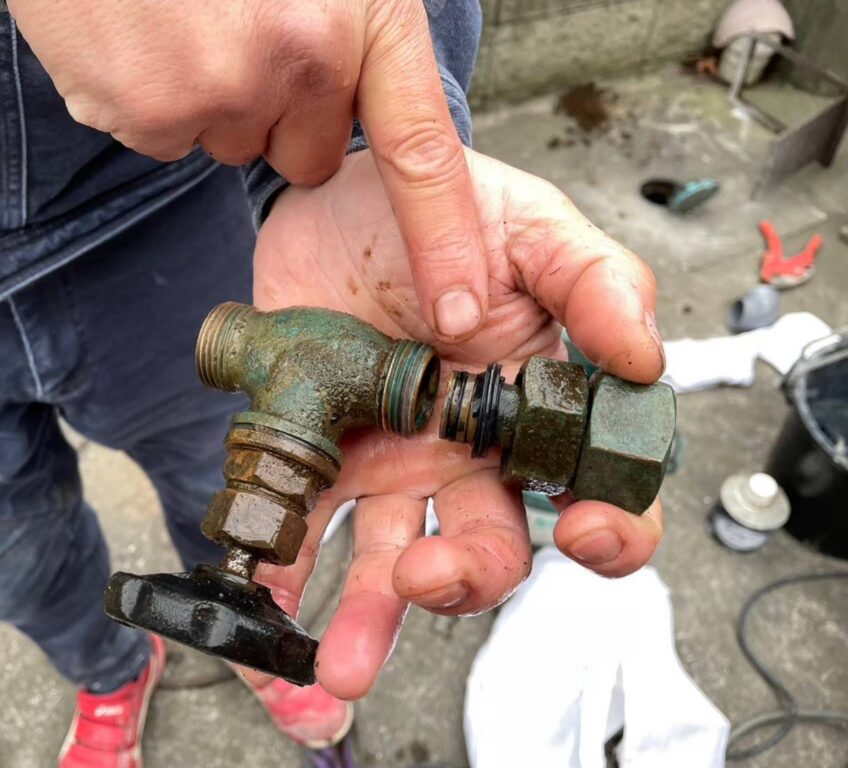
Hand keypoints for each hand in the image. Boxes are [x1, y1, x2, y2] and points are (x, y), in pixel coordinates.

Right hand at [8, 0, 487, 339]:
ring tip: (183, 18)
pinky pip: (166, 138)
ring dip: (214, 98)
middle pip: (306, 156)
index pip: (422, 152)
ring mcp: (217, 92)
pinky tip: (141, 33)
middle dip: (281, 115)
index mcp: (362, 13)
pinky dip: (153, 98)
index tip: (463, 311)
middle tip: (239, 29)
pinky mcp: (143, 113)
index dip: (446, 239)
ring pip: (231, 145)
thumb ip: (350, 31)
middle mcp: (300, 60)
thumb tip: (344, 107)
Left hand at [247, 148, 666, 698]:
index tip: (582, 533)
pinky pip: (311, 521)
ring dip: (372, 610)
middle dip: (465, 582)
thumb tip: (645, 358)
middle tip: (424, 579)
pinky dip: (290, 563)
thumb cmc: (453, 204)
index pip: (602, 491)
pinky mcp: (327, 452)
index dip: (611, 530)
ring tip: (337, 656)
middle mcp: (473, 449)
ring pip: (398, 555)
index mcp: (542, 405)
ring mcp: (398, 459)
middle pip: (492, 545)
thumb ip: (596, 281)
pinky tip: (272, 588)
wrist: (341, 194)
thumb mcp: (534, 225)